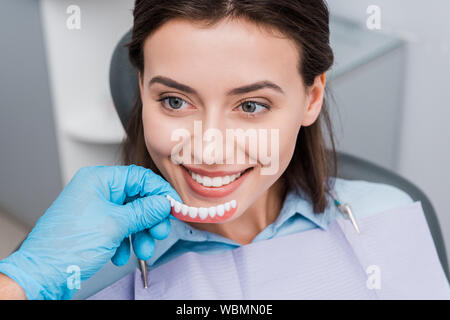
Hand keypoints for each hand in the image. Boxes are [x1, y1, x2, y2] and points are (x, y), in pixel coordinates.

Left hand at [0, 165, 181, 299]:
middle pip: (137, 198)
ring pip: (130, 216)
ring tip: (143, 249)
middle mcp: (97, 191)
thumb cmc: (67, 246)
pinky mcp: (94, 226)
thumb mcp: (115, 225)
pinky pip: (119, 228)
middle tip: (160, 231)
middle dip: (150, 218)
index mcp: (99, 180)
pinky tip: (120, 254)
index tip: (173, 206)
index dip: (159, 192)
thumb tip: (163, 203)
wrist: (43, 274)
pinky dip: (125, 241)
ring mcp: (95, 209)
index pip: (139, 177)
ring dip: (140, 234)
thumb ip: (144, 211)